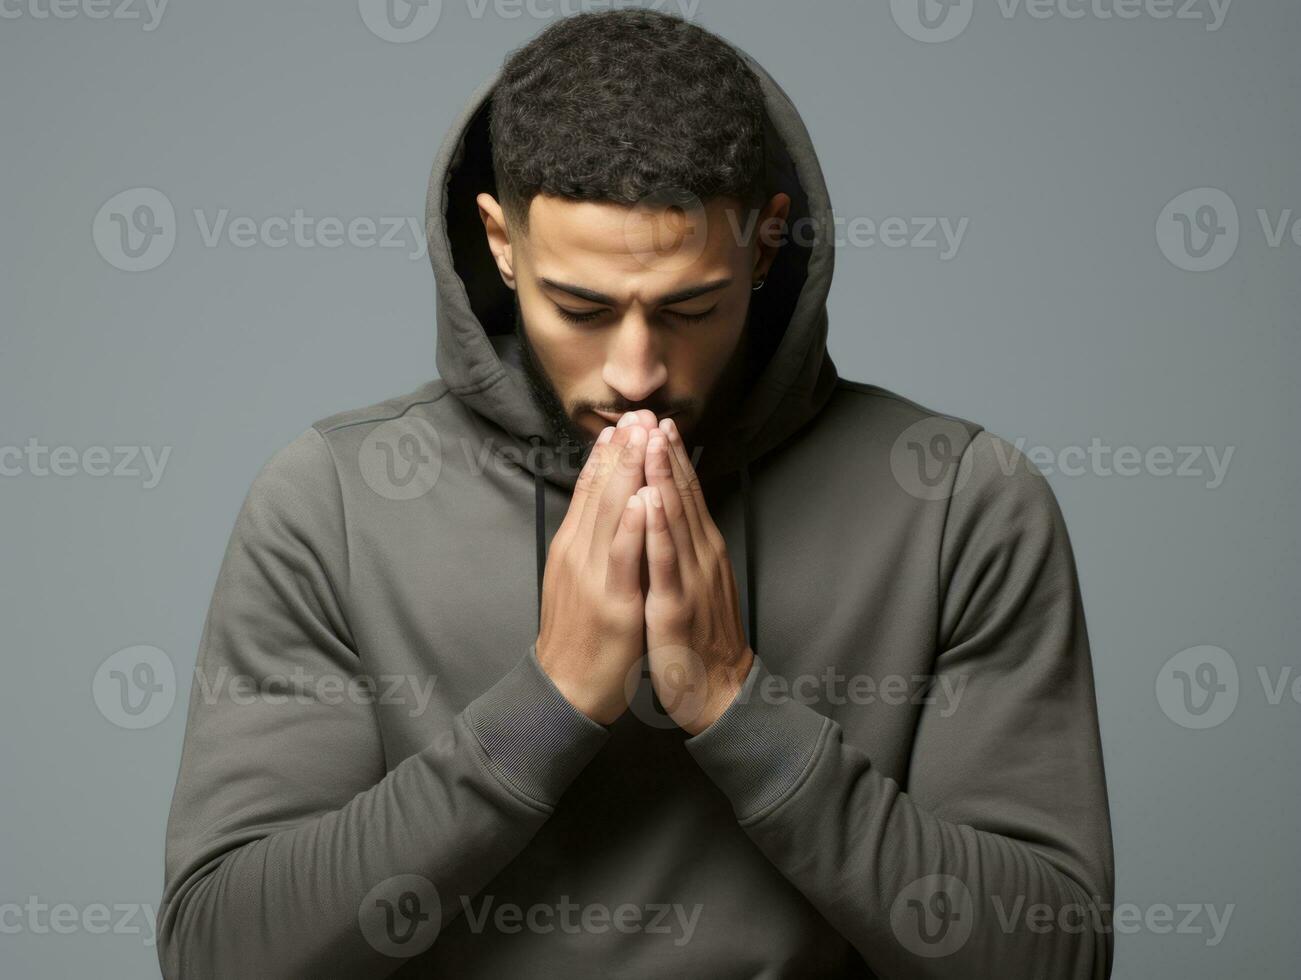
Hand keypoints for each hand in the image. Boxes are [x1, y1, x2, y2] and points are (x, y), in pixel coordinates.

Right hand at [535, 422, 648, 724]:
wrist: (566, 690)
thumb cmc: (579, 636)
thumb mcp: (578, 580)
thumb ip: (588, 544)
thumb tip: (600, 509)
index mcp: (573, 548)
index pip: (590, 490)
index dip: (606, 454)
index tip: (622, 422)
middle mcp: (579, 554)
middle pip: (601, 492)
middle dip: (622, 449)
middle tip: (638, 412)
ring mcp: (595, 576)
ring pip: (612, 514)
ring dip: (629, 472)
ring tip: (642, 436)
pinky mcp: (613, 602)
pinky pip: (623, 557)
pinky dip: (634, 525)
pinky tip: (645, 498)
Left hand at [637, 417, 753, 734]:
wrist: (717, 691)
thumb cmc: (698, 638)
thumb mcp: (692, 582)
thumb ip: (682, 547)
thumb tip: (669, 512)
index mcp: (700, 550)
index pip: (685, 494)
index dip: (671, 456)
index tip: (657, 421)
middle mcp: (700, 556)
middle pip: (682, 496)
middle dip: (664, 452)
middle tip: (652, 413)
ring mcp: (691, 578)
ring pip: (675, 519)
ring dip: (662, 476)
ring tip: (650, 440)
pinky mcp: (676, 605)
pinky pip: (665, 561)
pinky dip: (658, 529)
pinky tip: (650, 502)